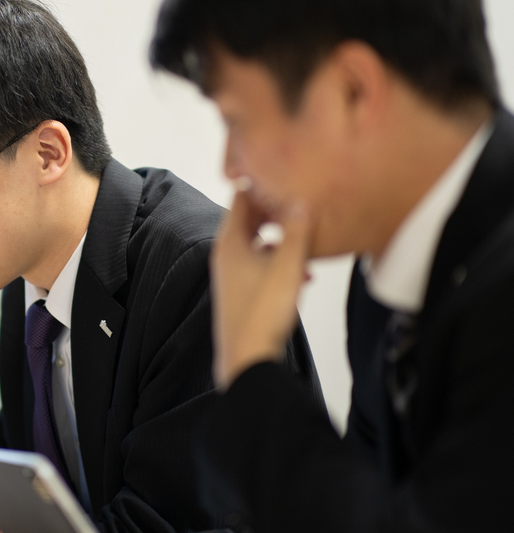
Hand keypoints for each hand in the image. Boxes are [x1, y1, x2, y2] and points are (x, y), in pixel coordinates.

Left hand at [210, 191, 311, 388]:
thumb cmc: (263, 312)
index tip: (282, 173)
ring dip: (280, 238)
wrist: (247, 358)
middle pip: (248, 220)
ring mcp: (231, 275)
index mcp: (230, 242)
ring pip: (257, 244)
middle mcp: (226, 255)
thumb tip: (301, 201)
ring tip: (306, 239)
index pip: (240, 198)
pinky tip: (302, 274)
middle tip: (298, 201)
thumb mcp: (288, 265)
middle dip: (274, 210)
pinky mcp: (240, 293)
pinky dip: (278, 261)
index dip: (260, 184)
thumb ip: (296, 232)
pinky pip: (260, 265)